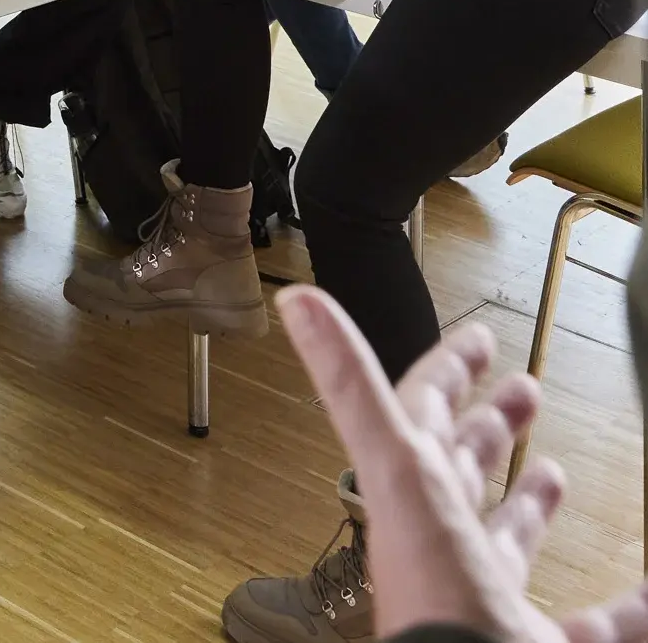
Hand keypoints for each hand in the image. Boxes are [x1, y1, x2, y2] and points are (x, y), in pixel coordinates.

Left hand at [278, 285, 647, 642]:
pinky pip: (590, 624)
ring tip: (554, 470)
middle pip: (462, 475)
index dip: (448, 372)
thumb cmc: (436, 597)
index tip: (478, 339)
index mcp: (414, 501)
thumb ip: (350, 386)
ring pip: (508, 544)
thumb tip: (298, 301)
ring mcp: (489, 603)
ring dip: (530, 505)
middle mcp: (445, 549)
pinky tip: (646, 591)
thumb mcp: (398, 471)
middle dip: (489, 427)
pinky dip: (622, 606)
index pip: (423, 417)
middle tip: (526, 389)